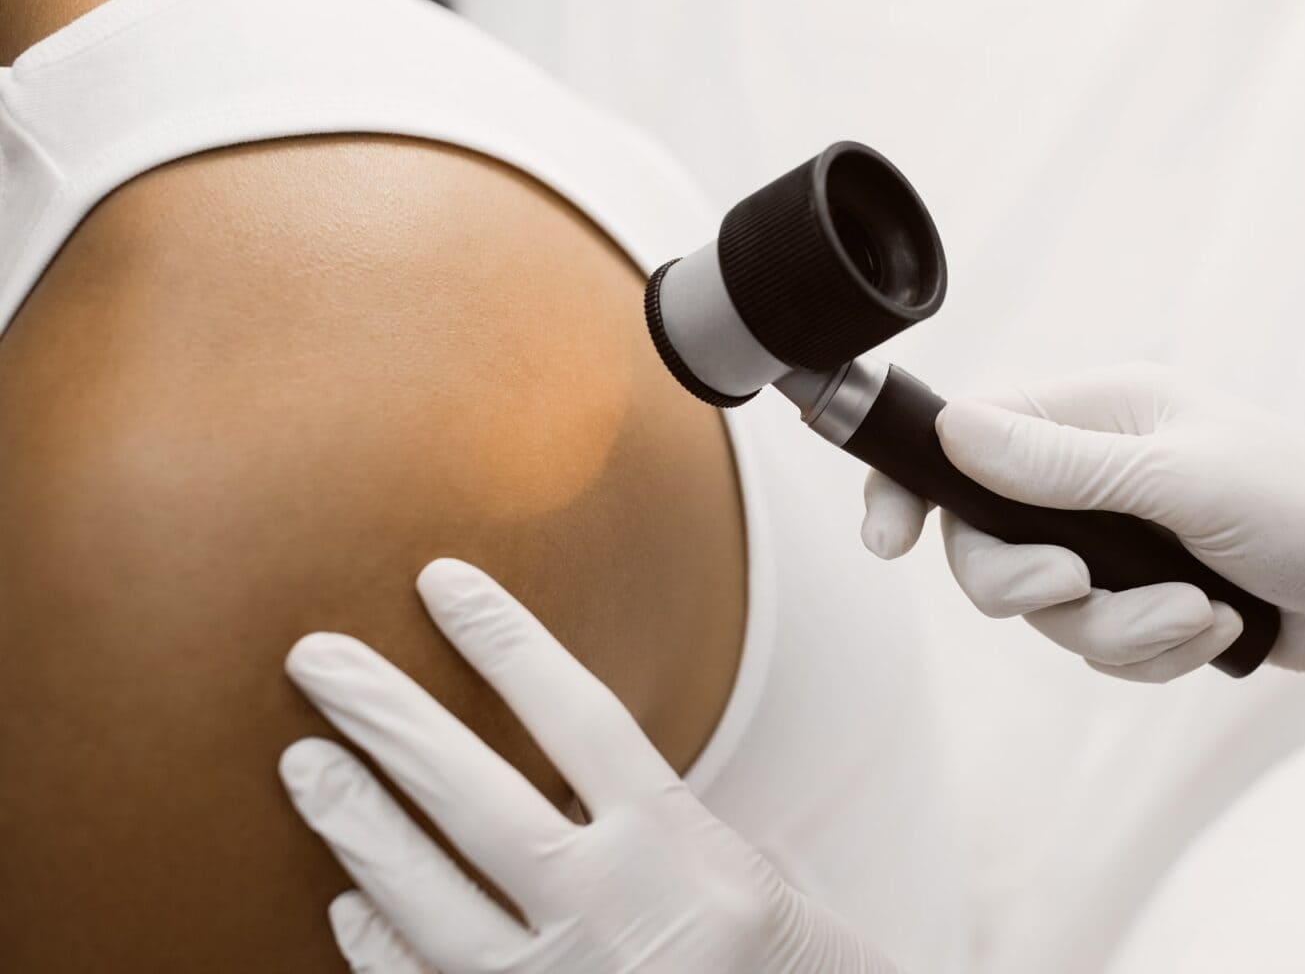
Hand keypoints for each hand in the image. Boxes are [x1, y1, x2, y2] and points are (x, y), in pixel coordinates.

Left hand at [279, 559, 897, 973]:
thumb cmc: (790, 971)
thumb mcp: (745, 880)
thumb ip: (652, 830)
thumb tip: (550, 776)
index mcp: (688, 855)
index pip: (579, 718)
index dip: (505, 642)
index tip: (441, 580)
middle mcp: (617, 916)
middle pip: (476, 798)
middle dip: (386, 719)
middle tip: (314, 659)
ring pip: (427, 897)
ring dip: (357, 824)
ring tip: (304, 762)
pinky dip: (378, 943)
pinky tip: (347, 900)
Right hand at [862, 363, 1304, 775]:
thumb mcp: (1187, 480)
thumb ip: (1063, 465)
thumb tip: (952, 428)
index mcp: (1105, 413)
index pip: (969, 432)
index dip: (911, 480)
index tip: (887, 542)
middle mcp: (1102, 473)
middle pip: (990, 540)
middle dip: (1036, 584)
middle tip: (1081, 587)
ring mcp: (1126, 541)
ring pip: (1049, 611)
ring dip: (1122, 630)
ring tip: (1202, 617)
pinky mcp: (1153, 601)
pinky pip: (1104, 647)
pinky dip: (1155, 653)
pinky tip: (1220, 632)